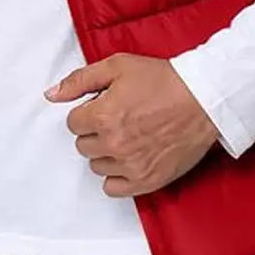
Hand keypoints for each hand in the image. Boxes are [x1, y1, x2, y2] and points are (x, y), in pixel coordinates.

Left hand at [43, 52, 219, 196]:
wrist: (203, 99)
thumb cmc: (163, 80)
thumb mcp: (118, 66)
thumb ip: (80, 80)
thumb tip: (51, 94)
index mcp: (102, 116)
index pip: (73, 123)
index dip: (88, 111)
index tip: (104, 106)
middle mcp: (113, 144)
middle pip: (83, 145)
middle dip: (96, 131)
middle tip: (119, 118)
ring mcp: (130, 166)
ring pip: (97, 165)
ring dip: (106, 152)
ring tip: (129, 135)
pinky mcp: (147, 181)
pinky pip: (113, 188)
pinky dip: (118, 175)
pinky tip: (130, 157)